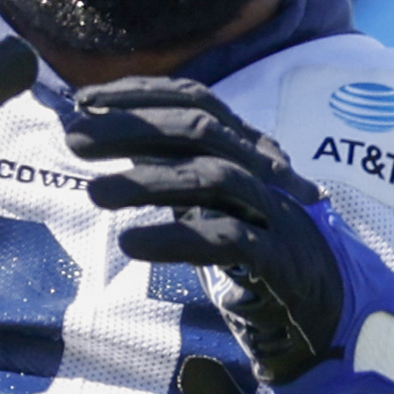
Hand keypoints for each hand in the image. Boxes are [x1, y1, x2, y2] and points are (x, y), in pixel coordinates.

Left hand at [66, 77, 342, 383]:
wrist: (320, 301)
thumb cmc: (249, 239)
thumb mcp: (205, 194)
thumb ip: (163, 164)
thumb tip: (97, 135)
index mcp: (243, 145)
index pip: (194, 98)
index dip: (140, 92)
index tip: (84, 99)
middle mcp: (261, 166)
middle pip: (198, 128)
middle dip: (132, 128)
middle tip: (73, 139)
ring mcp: (271, 208)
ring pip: (211, 177)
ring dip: (147, 180)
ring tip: (93, 192)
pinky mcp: (276, 257)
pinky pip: (224, 239)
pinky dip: (174, 238)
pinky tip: (131, 243)